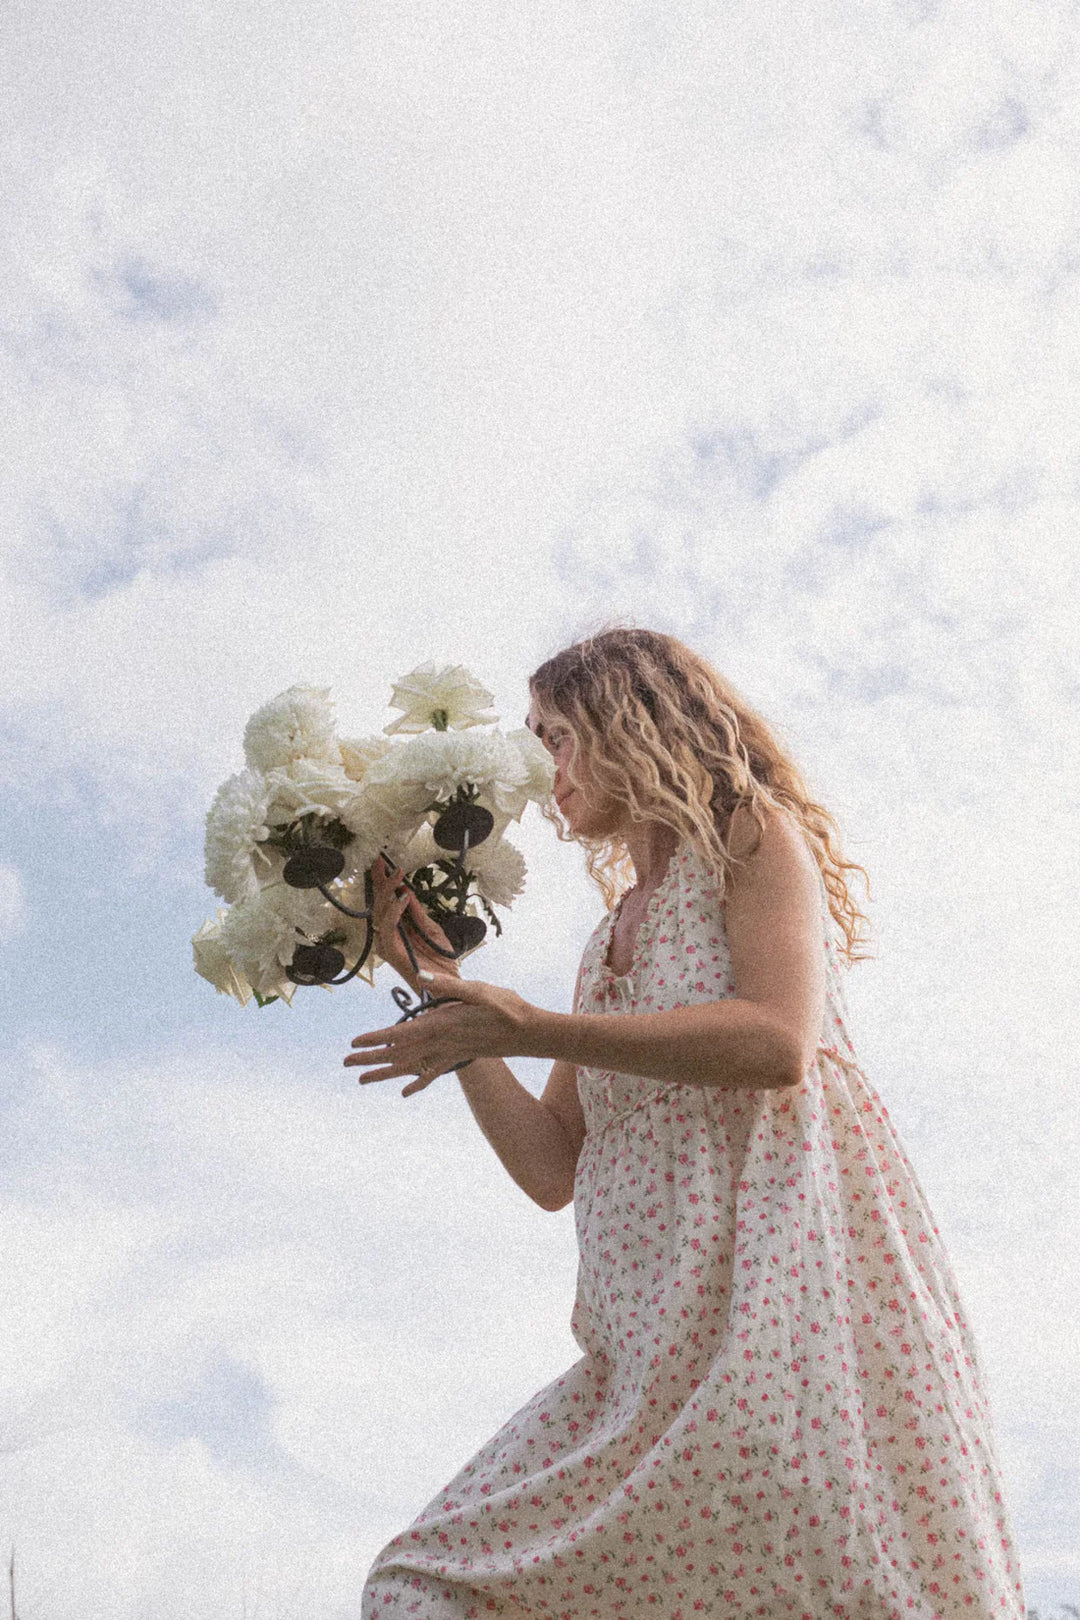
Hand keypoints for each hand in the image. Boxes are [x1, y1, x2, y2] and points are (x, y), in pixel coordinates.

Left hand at [344, 973, 536, 1095]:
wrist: (529, 1033)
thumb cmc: (506, 1007)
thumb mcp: (479, 989)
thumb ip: (450, 986)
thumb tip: (424, 977)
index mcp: (442, 1024)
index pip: (402, 1033)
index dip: (377, 1038)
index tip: (354, 1042)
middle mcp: (441, 1042)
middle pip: (400, 1054)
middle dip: (371, 1058)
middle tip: (346, 1063)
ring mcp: (449, 1053)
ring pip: (411, 1066)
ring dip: (386, 1073)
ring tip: (362, 1079)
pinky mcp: (458, 1057)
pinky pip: (434, 1073)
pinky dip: (418, 1083)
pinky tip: (405, 1092)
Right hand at [369, 856, 460, 990]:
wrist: (449, 984)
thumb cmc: (441, 960)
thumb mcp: (431, 929)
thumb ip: (418, 912)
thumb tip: (407, 890)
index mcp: (397, 928)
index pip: (386, 901)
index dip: (383, 882)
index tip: (382, 861)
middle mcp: (388, 935)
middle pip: (379, 904)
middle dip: (381, 882)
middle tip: (384, 863)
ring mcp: (388, 944)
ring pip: (381, 913)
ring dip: (389, 892)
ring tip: (398, 876)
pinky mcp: (391, 952)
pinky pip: (388, 928)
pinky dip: (395, 911)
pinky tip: (403, 898)